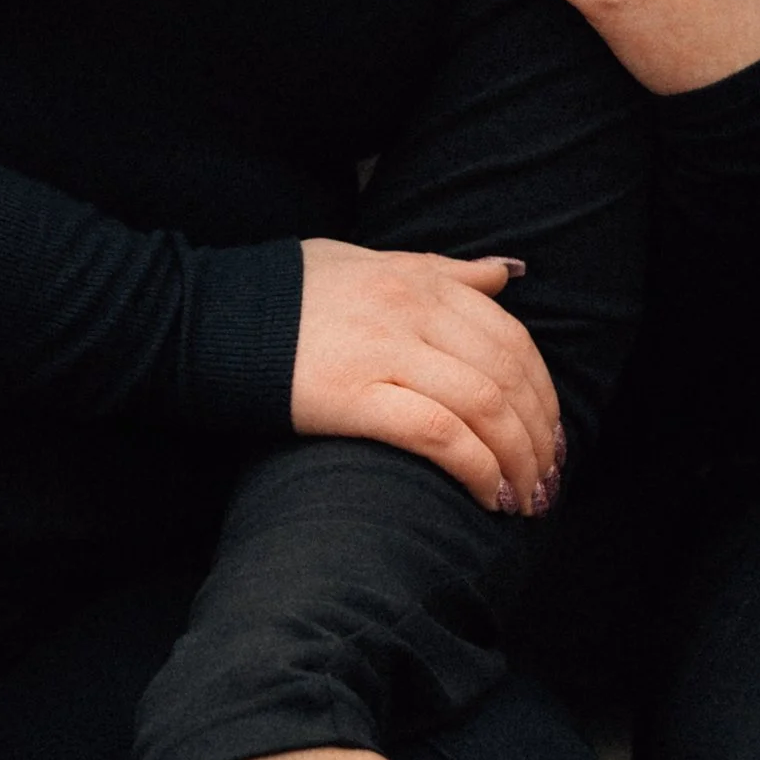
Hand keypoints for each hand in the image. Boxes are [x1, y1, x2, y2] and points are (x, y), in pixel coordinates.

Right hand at [291, 240, 562, 515]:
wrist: (208, 316)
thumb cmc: (286, 293)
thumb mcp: (368, 259)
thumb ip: (441, 269)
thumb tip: (508, 275)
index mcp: (420, 278)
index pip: (510, 337)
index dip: (542, 391)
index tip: (551, 432)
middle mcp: (412, 310)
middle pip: (507, 375)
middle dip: (539, 433)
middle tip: (547, 477)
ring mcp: (385, 351)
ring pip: (485, 406)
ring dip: (518, 460)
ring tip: (525, 499)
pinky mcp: (354, 396)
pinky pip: (439, 434)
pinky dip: (477, 468)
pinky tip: (488, 496)